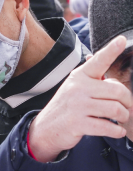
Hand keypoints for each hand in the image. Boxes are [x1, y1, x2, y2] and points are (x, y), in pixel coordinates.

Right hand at [28, 36, 132, 161]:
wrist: (45, 129)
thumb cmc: (66, 107)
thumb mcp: (75, 88)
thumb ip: (93, 77)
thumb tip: (105, 56)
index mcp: (79, 76)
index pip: (99, 61)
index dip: (112, 50)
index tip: (122, 40)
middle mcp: (78, 88)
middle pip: (117, 90)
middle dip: (128, 101)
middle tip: (127, 107)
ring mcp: (77, 106)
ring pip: (115, 109)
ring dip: (123, 116)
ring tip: (121, 118)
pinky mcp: (78, 124)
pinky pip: (107, 127)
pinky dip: (117, 131)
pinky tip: (117, 130)